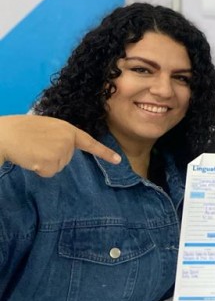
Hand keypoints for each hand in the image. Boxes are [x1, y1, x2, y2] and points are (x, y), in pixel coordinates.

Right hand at [0, 115, 120, 176]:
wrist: (6, 135)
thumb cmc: (22, 130)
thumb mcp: (47, 127)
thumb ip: (61, 137)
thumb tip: (66, 151)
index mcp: (68, 129)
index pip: (89, 142)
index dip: (104, 152)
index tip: (118, 160)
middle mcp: (68, 140)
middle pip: (66, 159)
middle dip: (51, 156)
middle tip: (36, 145)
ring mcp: (61, 151)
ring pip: (57, 167)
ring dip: (44, 162)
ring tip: (32, 150)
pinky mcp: (51, 162)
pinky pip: (49, 173)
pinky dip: (39, 169)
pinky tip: (31, 158)